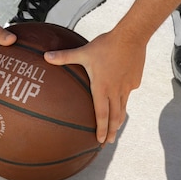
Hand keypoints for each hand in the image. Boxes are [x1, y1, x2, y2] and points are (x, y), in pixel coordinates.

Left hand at [45, 28, 144, 143]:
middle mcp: (116, 90)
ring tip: (117, 129)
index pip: (102, 114)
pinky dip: (124, 100)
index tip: (100, 140)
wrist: (131, 37)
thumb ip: (64, 56)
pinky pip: (128, 93)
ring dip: (119, 120)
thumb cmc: (106, 45)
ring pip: (123, 108)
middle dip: (112, 131)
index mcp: (102, 87)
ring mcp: (127, 87)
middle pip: (115, 116)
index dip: (102, 129)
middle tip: (108, 142)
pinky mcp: (135, 80)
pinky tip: (122, 98)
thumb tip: (46, 57)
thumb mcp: (83, 52)